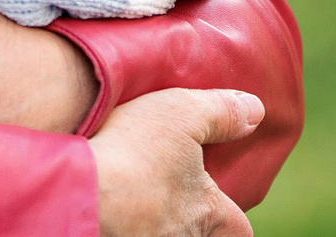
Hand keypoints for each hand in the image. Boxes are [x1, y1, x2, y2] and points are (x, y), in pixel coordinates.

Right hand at [88, 89, 262, 236]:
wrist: (79, 191)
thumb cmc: (134, 152)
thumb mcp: (183, 113)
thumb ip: (222, 111)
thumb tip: (256, 111)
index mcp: (206, 210)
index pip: (240, 229)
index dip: (234, 217)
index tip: (224, 204)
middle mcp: (183, 236)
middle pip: (200, 236)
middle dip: (191, 219)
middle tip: (174, 194)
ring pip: (164, 234)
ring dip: (156, 219)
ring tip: (139, 195)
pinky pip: (129, 230)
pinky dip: (126, 221)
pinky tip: (111, 201)